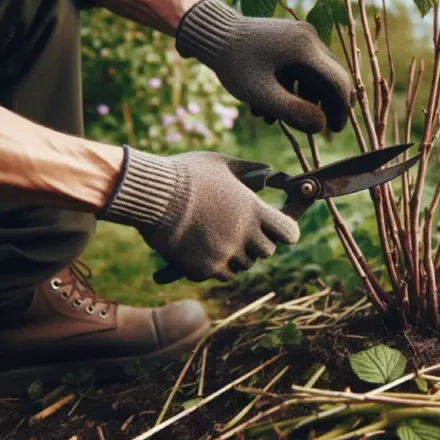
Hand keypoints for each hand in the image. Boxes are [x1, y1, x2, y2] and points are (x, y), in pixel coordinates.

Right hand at [97, 147, 299, 283]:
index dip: (284, 231)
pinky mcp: (204, 269)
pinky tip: (202, 250)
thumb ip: (248, 170)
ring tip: (216, 238)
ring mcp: (224, 254)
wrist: (150, 196)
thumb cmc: (185, 174)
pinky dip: (214, 266)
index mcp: (253, 209)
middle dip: (257, 244)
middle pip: (267, 252)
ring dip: (236, 256)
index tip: (276, 230)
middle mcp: (244, 235)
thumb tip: (267, 172)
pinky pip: (220, 275)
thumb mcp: (221, 164)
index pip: (289, 232)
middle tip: (240, 233)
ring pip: (243, 266)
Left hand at [175, 0, 352, 133]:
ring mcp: (302, 36)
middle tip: (315, 128)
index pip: (338, 82)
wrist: (213, 33)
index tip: (334, 131)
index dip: (340, 110)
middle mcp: (310, 37)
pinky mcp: (293, 38)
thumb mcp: (261, 94)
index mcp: (306, 48)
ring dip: (305, 99)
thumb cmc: (234, 64)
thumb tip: (322, 127)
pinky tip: (268, 105)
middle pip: (332, 77)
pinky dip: (294, 87)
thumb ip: (293, 112)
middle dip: (325, 106)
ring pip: (318, 74)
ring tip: (275, 119)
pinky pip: (304, 67)